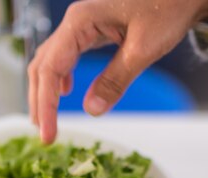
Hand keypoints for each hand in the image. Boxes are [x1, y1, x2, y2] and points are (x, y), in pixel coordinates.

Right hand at [27, 0, 207, 141]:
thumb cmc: (167, 9)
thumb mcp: (142, 50)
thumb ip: (115, 80)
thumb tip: (92, 110)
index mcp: (81, 21)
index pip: (50, 69)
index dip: (46, 105)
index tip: (48, 134)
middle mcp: (76, 21)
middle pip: (43, 65)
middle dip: (40, 101)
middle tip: (44, 134)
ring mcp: (82, 25)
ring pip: (51, 61)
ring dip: (46, 91)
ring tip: (47, 120)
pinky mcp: (92, 30)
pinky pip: (67, 56)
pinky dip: (60, 77)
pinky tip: (66, 92)